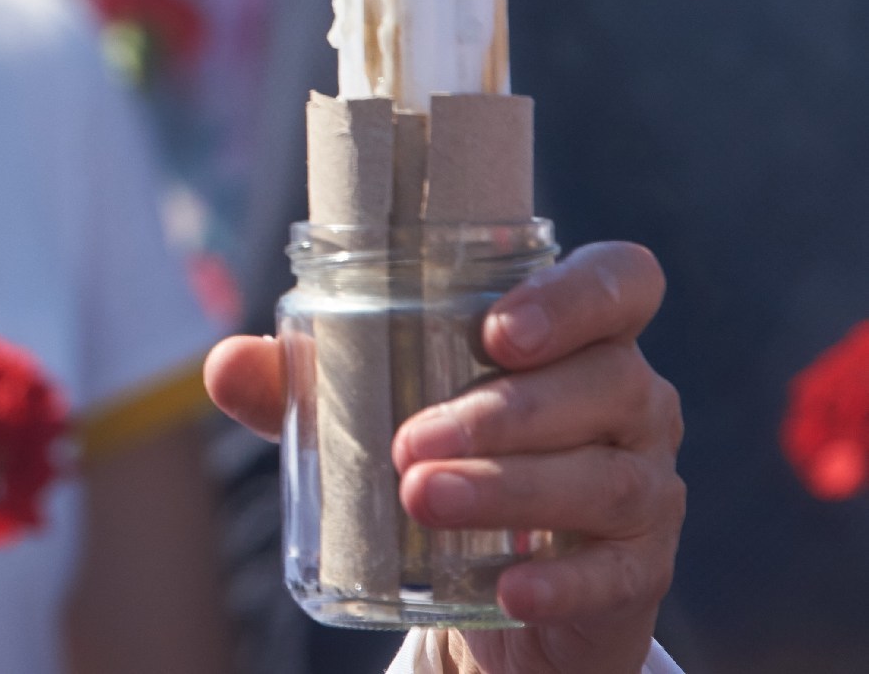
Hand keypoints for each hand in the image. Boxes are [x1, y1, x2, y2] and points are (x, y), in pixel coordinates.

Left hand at [206, 242, 682, 673]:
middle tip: (409, 440)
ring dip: (512, 489)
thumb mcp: (371, 412)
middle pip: (606, 383)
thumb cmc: (440, 457)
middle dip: (504, 411)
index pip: (621, 282)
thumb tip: (224, 366)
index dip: (574, 296)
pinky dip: (561, 580)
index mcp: (577, 337)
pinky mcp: (640, 570)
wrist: (487, 584)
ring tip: (422, 497)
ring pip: (607, 478)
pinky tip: (507, 589)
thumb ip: (303, 383)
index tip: (498, 329)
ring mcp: (647, 485)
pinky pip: (617, 571)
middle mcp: (632, 400)